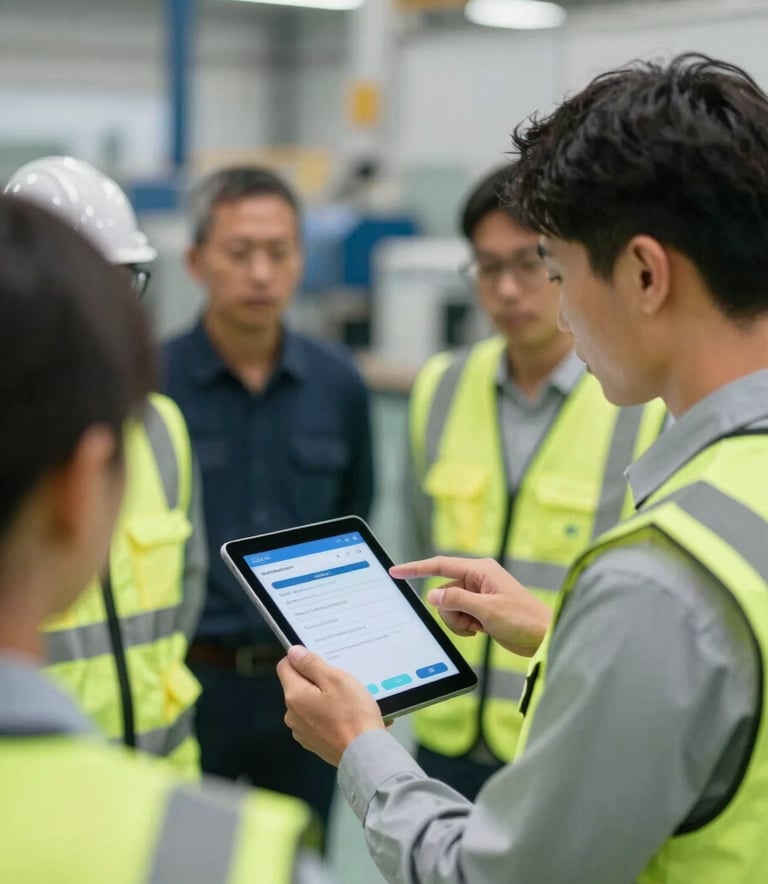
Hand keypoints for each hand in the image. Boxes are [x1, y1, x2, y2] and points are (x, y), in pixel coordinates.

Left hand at [277, 646, 384, 766]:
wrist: (364, 753)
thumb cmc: (353, 714)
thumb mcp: (335, 679)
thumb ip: (311, 664)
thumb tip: (293, 652)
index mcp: (294, 696)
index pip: (284, 666)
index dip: (300, 658)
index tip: (320, 660)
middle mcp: (292, 715)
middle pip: (297, 686)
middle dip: (315, 680)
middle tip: (339, 682)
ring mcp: (302, 732)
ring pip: (308, 703)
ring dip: (322, 699)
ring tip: (346, 701)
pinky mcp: (313, 743)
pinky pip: (316, 720)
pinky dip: (327, 716)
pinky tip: (345, 717)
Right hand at [390, 556, 550, 657]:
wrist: (543, 638)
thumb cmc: (523, 619)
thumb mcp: (487, 609)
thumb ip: (457, 600)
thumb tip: (432, 595)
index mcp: (480, 569)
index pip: (440, 565)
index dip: (416, 568)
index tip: (396, 571)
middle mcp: (477, 579)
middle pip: (444, 592)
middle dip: (450, 611)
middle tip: (470, 621)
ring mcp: (478, 595)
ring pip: (449, 607)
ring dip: (458, 621)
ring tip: (478, 627)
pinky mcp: (480, 609)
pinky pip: (458, 616)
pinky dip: (463, 626)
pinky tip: (480, 630)